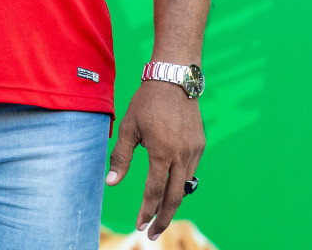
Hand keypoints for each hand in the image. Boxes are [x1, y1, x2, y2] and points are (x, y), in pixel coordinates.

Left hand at [106, 80, 205, 240]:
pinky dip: (180, 182)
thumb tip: (111, 183)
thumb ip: (121, 157)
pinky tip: (171, 186)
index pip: (154, 191)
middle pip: (175, 197)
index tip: (139, 225)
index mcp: (161, 152)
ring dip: (172, 201)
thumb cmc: (146, 102)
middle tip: (153, 234)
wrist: (174, 78)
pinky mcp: (201, 144)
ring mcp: (194, 150)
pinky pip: (191, 171)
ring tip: (159, 212)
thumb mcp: (128, 127)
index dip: (146, 211)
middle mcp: (181, 155)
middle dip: (163, 219)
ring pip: (185, 185)